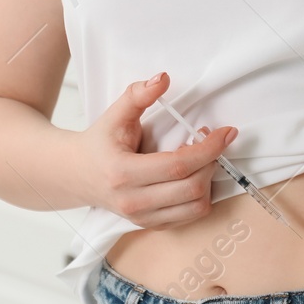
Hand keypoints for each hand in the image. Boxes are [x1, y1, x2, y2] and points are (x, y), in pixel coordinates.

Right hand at [75, 72, 238, 229]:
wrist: (77, 174)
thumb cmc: (99, 143)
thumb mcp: (115, 114)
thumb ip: (138, 95)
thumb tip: (163, 79)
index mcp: (123, 173)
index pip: (178, 166)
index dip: (209, 148)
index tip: (226, 132)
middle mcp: (133, 202)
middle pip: (192, 188)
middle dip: (212, 162)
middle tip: (211, 141)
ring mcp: (142, 218)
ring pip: (196, 207)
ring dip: (209, 180)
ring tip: (201, 159)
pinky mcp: (150, 225)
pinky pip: (190, 216)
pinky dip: (200, 195)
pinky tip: (193, 175)